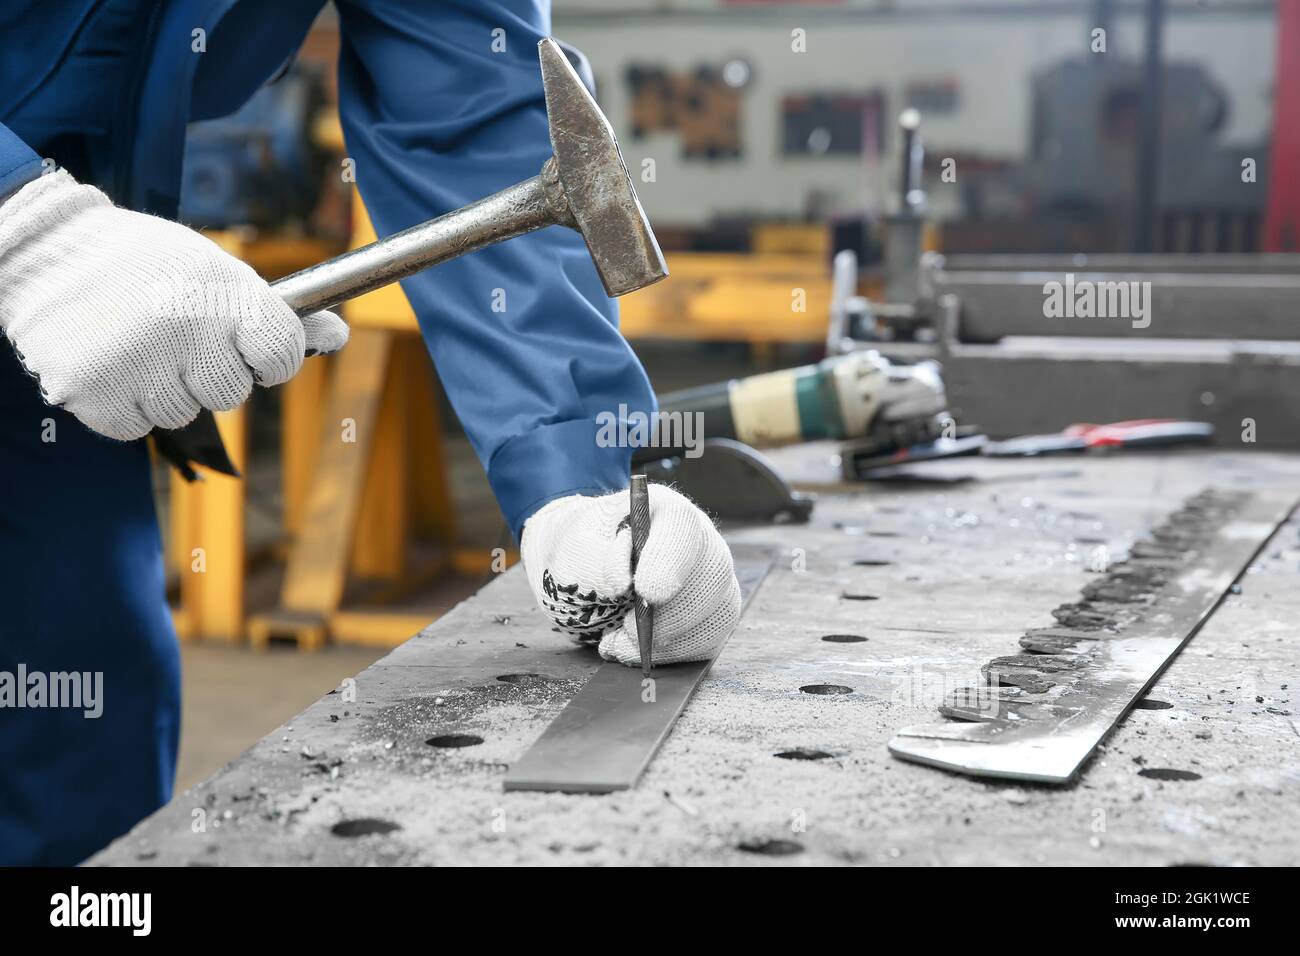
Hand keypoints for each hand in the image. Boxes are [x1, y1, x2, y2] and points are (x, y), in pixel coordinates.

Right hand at [0, 170, 346, 439]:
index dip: (270, 358)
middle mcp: (184, 325)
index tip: (249, 348)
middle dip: (210, 374)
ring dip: (165, 391)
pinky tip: (110, 364)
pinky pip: (136, 429)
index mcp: (222, 289)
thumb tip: (339, 336)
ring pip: (183, 414)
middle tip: (176, 338)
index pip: (282, 353)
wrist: (43, 250)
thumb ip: (275, 311)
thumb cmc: (145, 263)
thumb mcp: (216, 270)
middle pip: (231, 394)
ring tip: (136, 344)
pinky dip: (124, 407)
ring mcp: (137, 360)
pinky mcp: (92, 390)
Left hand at [520, 485, 740, 666]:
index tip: (647, 593)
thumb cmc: (583, 554)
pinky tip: (634, 651)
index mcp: (662, 510)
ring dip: (669, 641)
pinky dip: (671, 656)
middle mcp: (697, 540)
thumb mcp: (571, 550)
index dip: (669, 560)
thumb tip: (623, 583)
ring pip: (718, 611)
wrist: (587, 573)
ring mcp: (710, 578)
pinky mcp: (711, 614)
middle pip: (712, 573)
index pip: (681, 526)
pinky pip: (710, 640)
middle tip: (626, 630)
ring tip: (620, 642)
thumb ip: (591, 560)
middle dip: (671, 614)